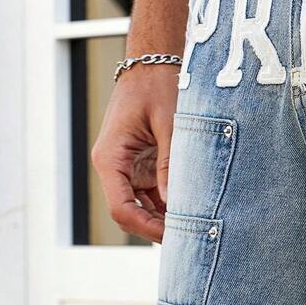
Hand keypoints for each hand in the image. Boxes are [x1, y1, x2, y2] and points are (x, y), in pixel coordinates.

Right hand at [90, 61, 179, 243]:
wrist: (153, 64)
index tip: (174, 237)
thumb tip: (175, 202)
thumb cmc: (158, 86)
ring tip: (195, 229)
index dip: (145, 228)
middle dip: (156, 229)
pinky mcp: (142, 165)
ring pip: (142, 207)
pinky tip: (192, 212)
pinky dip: (168, 205)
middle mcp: (114, 167)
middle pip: (129, 213)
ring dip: (164, 219)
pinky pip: (152, 195)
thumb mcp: (170, 124)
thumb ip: (171, 163)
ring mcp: (128, 168)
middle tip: (190, 240)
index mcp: (110, 157)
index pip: (121, 207)